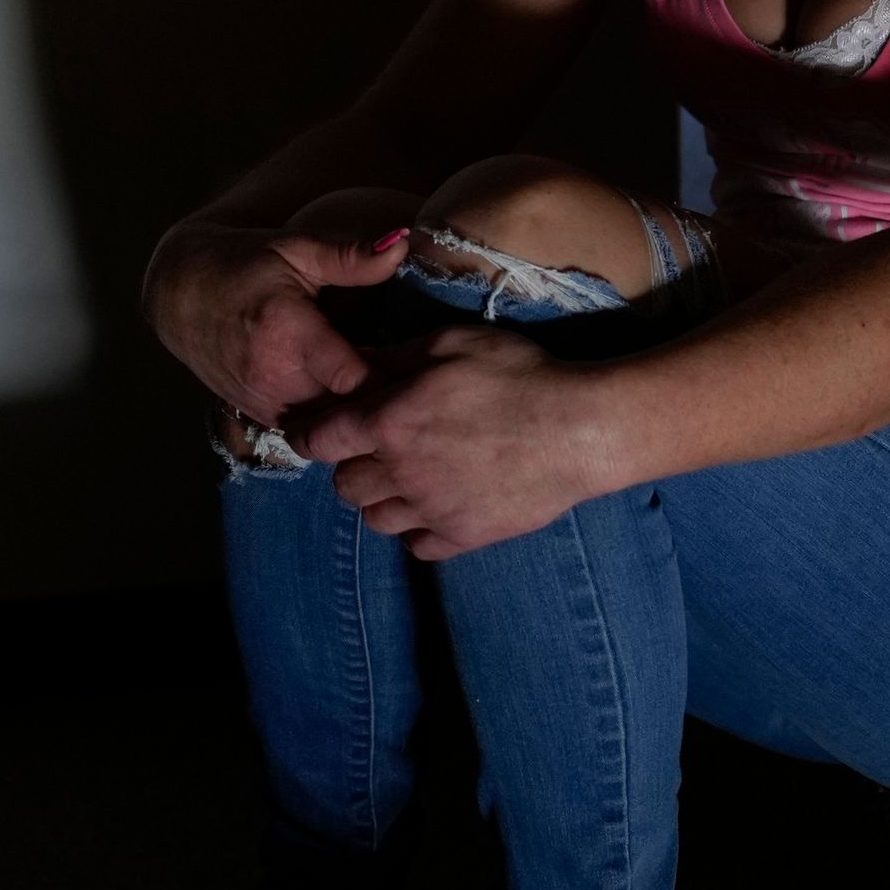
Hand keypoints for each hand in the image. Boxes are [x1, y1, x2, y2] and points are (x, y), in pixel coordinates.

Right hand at [143, 219, 411, 426]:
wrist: (179, 296)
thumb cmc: (242, 264)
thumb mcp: (296, 249)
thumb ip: (351, 255)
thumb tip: (403, 244)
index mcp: (289, 336)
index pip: (357, 382)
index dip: (393, 379)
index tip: (416, 365)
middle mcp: (275, 379)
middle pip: (349, 414)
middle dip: (383, 402)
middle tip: (409, 380)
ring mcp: (265, 404)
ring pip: (331, 430)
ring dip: (357, 416)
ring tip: (381, 390)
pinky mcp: (259, 417)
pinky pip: (310, 432)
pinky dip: (332, 419)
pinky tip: (347, 397)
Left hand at [292, 328, 628, 559]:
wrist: (580, 428)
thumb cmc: (518, 373)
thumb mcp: (451, 342)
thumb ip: (395, 356)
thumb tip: (355, 361)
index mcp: (389, 422)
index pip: (320, 440)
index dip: (309, 434)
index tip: (315, 431)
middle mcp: (401, 473)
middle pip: (344, 485)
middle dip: (351, 465)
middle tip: (375, 449)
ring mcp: (432, 511)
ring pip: (376, 520)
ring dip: (381, 500)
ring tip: (406, 479)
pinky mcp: (464, 537)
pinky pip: (418, 546)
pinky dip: (418, 530)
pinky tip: (436, 506)